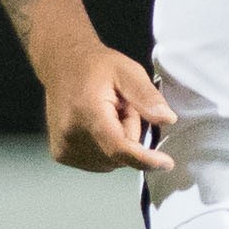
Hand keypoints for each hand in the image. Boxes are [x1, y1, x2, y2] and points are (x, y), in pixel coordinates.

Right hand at [29, 11, 175, 175]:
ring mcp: (63, 147)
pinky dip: (105, 149)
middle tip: (121, 109)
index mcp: (88, 113)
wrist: (62, 65)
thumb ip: (147, 96)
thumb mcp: (128, 71)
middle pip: (119, 155)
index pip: (119, 147)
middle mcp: (71, 135)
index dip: (144, 159)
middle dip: (129, 137)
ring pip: (110, 162)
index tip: (166, 164)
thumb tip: (167, 119)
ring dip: (117, 144)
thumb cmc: (95, 66)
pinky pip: (98, 162)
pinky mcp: (61, 154)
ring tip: (108, 116)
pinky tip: (96, 127)